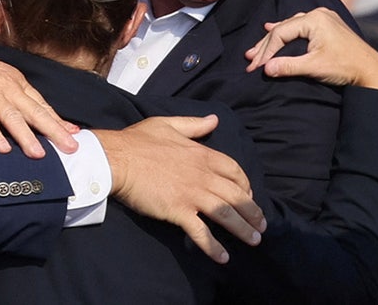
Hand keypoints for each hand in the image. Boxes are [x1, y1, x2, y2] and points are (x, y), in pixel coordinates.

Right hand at [0, 7, 79, 157]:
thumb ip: (9, 94)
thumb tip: (25, 113)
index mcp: (13, 81)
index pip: (40, 104)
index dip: (57, 120)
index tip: (74, 134)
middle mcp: (5, 86)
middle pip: (33, 111)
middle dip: (53, 131)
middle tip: (71, 148)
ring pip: (12, 117)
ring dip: (26, 136)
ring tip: (39, 154)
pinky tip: (2, 148)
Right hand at [94, 115, 264, 263]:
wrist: (115, 159)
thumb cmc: (137, 141)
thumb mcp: (167, 125)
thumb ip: (193, 125)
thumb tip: (214, 119)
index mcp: (202, 155)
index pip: (235, 171)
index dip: (246, 185)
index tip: (248, 195)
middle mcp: (203, 176)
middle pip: (237, 196)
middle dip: (253, 212)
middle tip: (261, 225)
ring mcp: (192, 194)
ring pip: (226, 214)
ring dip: (243, 229)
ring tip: (254, 241)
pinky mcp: (178, 211)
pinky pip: (202, 232)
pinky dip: (214, 246)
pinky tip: (223, 257)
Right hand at [244, 7, 377, 90]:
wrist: (372, 70)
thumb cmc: (345, 67)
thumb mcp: (314, 67)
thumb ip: (288, 66)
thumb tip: (265, 69)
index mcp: (315, 20)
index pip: (281, 33)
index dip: (266, 51)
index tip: (255, 66)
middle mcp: (319, 14)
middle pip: (283, 29)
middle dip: (266, 46)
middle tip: (250, 59)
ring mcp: (324, 18)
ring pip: (290, 27)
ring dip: (274, 39)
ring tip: (257, 49)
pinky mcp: (328, 25)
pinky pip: (300, 26)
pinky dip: (286, 32)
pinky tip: (273, 28)